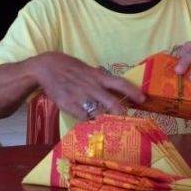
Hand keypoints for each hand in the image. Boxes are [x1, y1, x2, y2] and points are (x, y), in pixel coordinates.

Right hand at [29, 52, 145, 120]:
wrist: (46, 67)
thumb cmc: (70, 68)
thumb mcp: (88, 70)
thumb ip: (100, 80)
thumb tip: (115, 89)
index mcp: (98, 76)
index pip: (120, 83)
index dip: (133, 91)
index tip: (143, 99)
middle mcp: (91, 86)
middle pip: (112, 103)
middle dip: (121, 113)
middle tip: (127, 120)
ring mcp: (80, 96)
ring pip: (98, 113)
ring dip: (104, 119)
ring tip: (107, 123)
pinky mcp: (69, 104)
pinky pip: (83, 117)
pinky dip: (88, 120)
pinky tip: (89, 120)